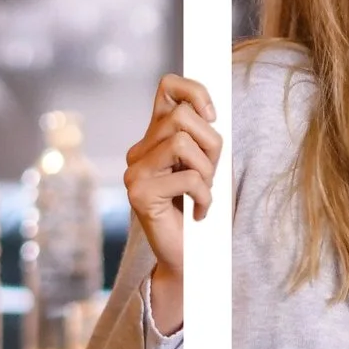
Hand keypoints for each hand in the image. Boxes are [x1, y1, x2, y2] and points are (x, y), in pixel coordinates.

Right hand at [123, 74, 219, 333]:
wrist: (189, 260)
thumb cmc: (201, 210)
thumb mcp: (208, 164)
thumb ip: (203, 136)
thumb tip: (210, 111)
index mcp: (154, 138)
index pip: (168, 88)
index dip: (195, 90)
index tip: (213, 116)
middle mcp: (138, 152)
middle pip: (182, 116)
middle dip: (211, 144)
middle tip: (210, 175)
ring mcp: (135, 172)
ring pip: (183, 141)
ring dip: (207, 170)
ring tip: (203, 193)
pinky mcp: (139, 194)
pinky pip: (188, 177)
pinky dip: (205, 197)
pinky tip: (198, 213)